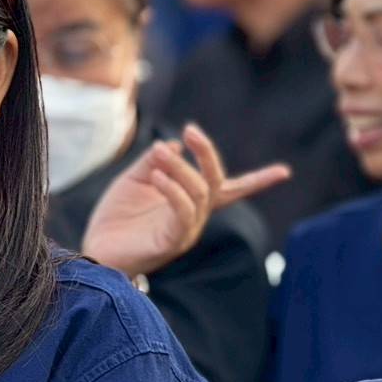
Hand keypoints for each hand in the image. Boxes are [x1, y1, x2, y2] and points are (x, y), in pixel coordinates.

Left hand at [81, 123, 290, 278]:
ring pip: (199, 193)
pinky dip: (173, 190)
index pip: (231, 189)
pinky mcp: (171, 243)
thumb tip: (174, 144)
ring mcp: (186, 231)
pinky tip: (158, 176)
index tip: (285, 172)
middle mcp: (195, 217)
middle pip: (216, 183)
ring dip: (181, 168)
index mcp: (191, 202)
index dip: (258, 181)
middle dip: (206, 154)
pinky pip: (183, 213)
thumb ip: (156, 162)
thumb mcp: (135, 179)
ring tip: (158, 152)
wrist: (96, 250)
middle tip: (190, 131)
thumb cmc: (116, 218)